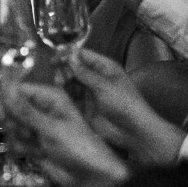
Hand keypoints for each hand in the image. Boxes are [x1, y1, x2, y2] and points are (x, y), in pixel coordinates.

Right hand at [0, 82, 128, 186]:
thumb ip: (24, 110)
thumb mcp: (51, 127)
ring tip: (36, 144)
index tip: (5, 114)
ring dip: (18, 138)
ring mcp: (35, 126)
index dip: (7, 100)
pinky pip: (14, 141)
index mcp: (49, 97)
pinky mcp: (31, 142)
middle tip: (25, 131)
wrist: (89, 176)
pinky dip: (21, 148)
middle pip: (9, 107)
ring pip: (9, 126)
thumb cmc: (79, 147)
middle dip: (12, 122)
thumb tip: (4, 90)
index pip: (17, 89)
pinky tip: (36, 153)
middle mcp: (40, 108)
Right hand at [66, 49, 186, 164]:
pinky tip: (60, 95)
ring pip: (71, 81)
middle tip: (59, 76)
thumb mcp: (104, 86)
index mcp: (105, 67)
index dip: (69, 55)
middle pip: (75, 67)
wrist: (132, 131)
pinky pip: (71, 96)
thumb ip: (85, 72)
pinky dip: (64, 94)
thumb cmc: (124, 104)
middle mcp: (96, 77)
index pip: (83, 55)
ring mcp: (90, 92)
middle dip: (65, 69)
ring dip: (63, 81)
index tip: (55, 59)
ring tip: (59, 84)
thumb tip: (70, 56)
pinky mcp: (85, 106)